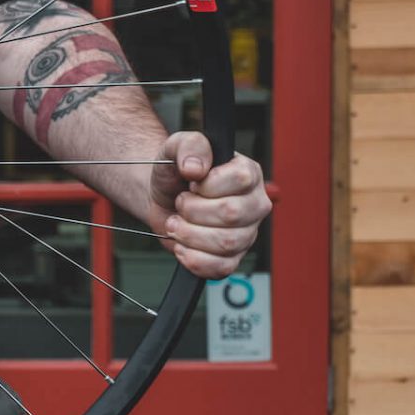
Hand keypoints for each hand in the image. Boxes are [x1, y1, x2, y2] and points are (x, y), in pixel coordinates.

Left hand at [148, 131, 270, 279]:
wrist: (160, 198)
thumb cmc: (174, 172)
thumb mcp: (176, 147)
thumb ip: (189, 145)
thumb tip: (196, 168)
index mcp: (248, 173)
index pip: (240, 180)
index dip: (207, 185)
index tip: (192, 183)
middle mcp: (254, 203)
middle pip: (232, 215)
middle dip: (193, 211)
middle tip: (180, 204)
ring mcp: (246, 233)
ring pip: (226, 244)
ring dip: (189, 235)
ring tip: (176, 224)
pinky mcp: (233, 257)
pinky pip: (222, 268)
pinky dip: (193, 259)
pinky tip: (181, 245)